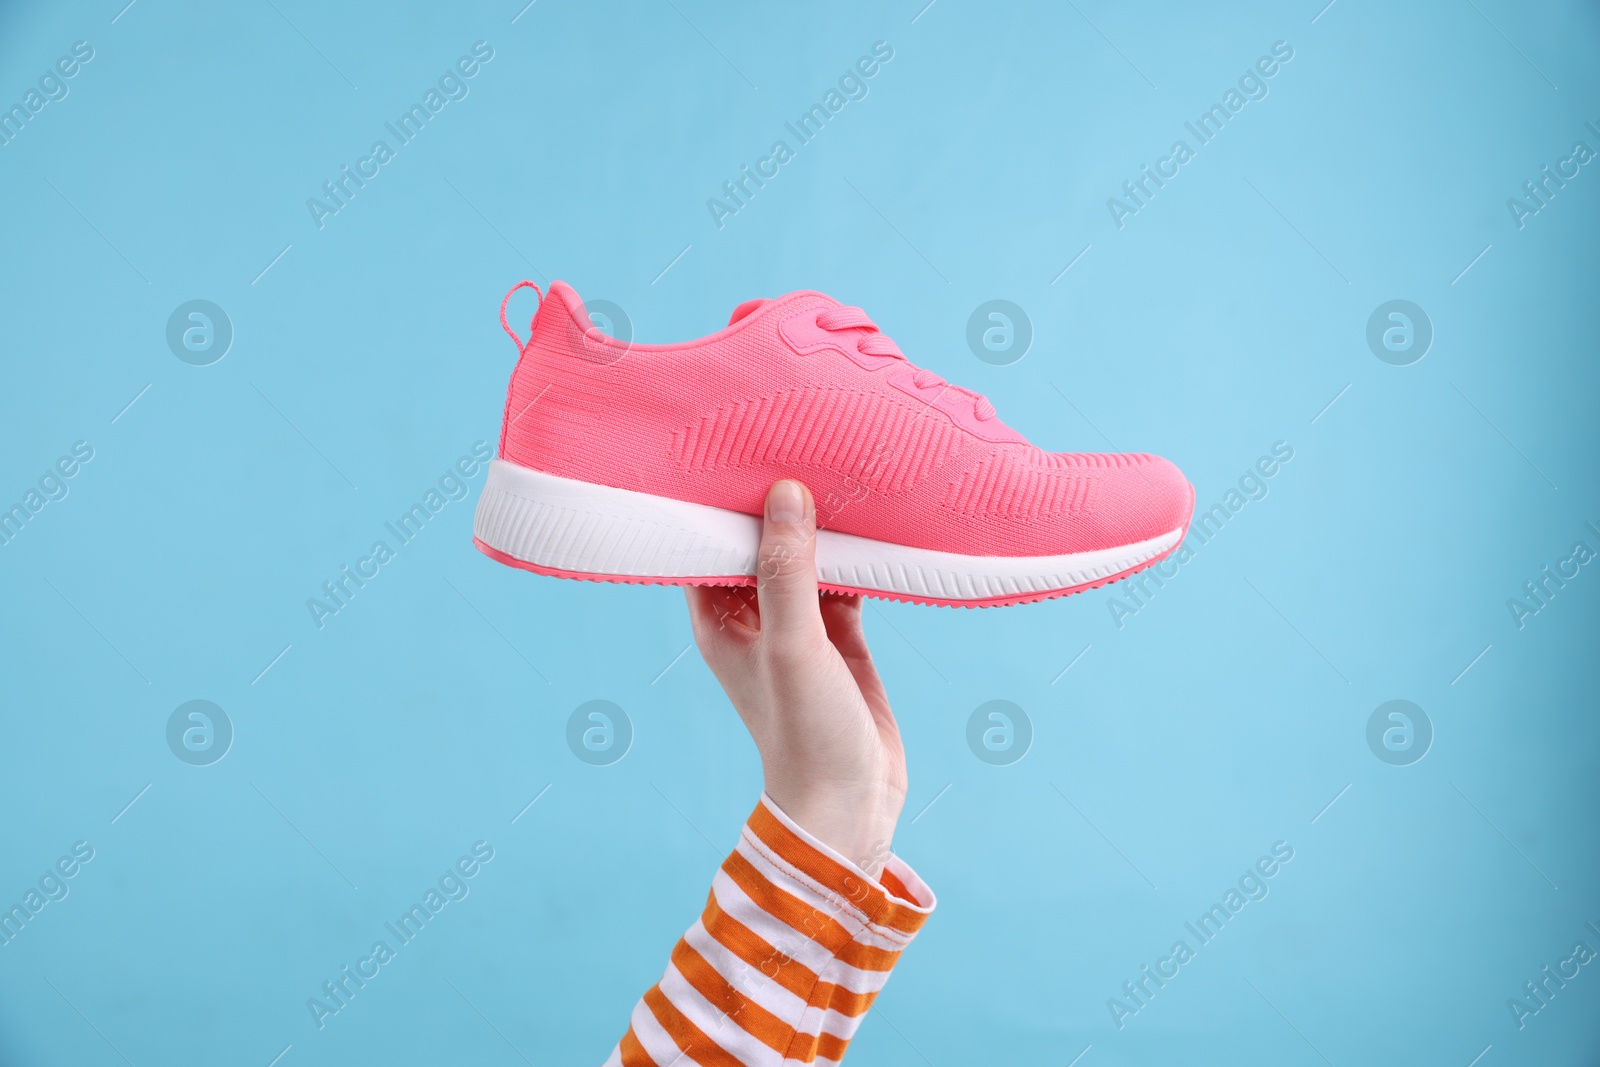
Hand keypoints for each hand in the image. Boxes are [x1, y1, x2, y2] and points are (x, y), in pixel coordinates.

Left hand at [686, 480, 906, 878]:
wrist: (853, 804)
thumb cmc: (805, 733)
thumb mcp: (792, 645)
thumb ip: (787, 571)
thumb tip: (786, 492)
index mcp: (718, 621)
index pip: (707, 543)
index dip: (717, 499)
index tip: (736, 445)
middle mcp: (752, 619)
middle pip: (759, 544)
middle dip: (776, 501)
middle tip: (797, 437)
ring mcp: (798, 628)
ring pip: (805, 559)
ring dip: (821, 525)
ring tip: (840, 465)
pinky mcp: (841, 639)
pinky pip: (844, 581)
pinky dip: (857, 555)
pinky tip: (876, 520)